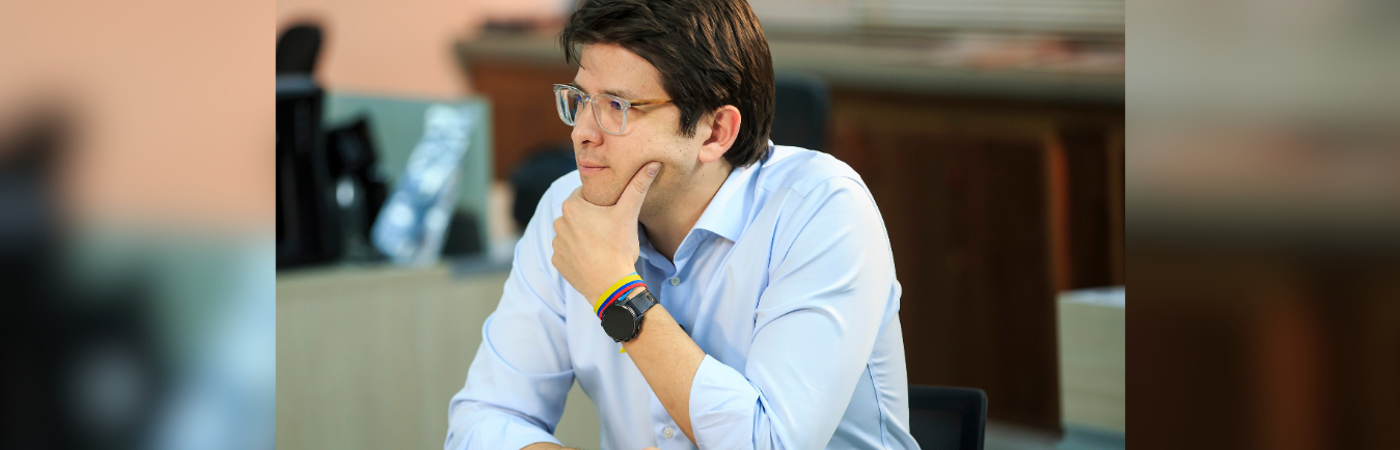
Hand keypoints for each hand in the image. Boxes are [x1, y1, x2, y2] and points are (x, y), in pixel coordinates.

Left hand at [552, 161, 660, 301]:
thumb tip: (652, 163)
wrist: (610, 285)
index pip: (586, 195)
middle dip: (591, 218)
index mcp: (572, 206)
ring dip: (583, 235)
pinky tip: (592, 257)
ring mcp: (556, 243)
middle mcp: (558, 222)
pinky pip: (567, 251)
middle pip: (578, 213)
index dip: (601, 202)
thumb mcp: (629, 213)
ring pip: (572, 232)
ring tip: (602, 244)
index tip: (612, 211)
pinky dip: (577, 253)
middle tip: (610, 228)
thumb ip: (638, 186)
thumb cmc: (619, 247)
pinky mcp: (557, 261)